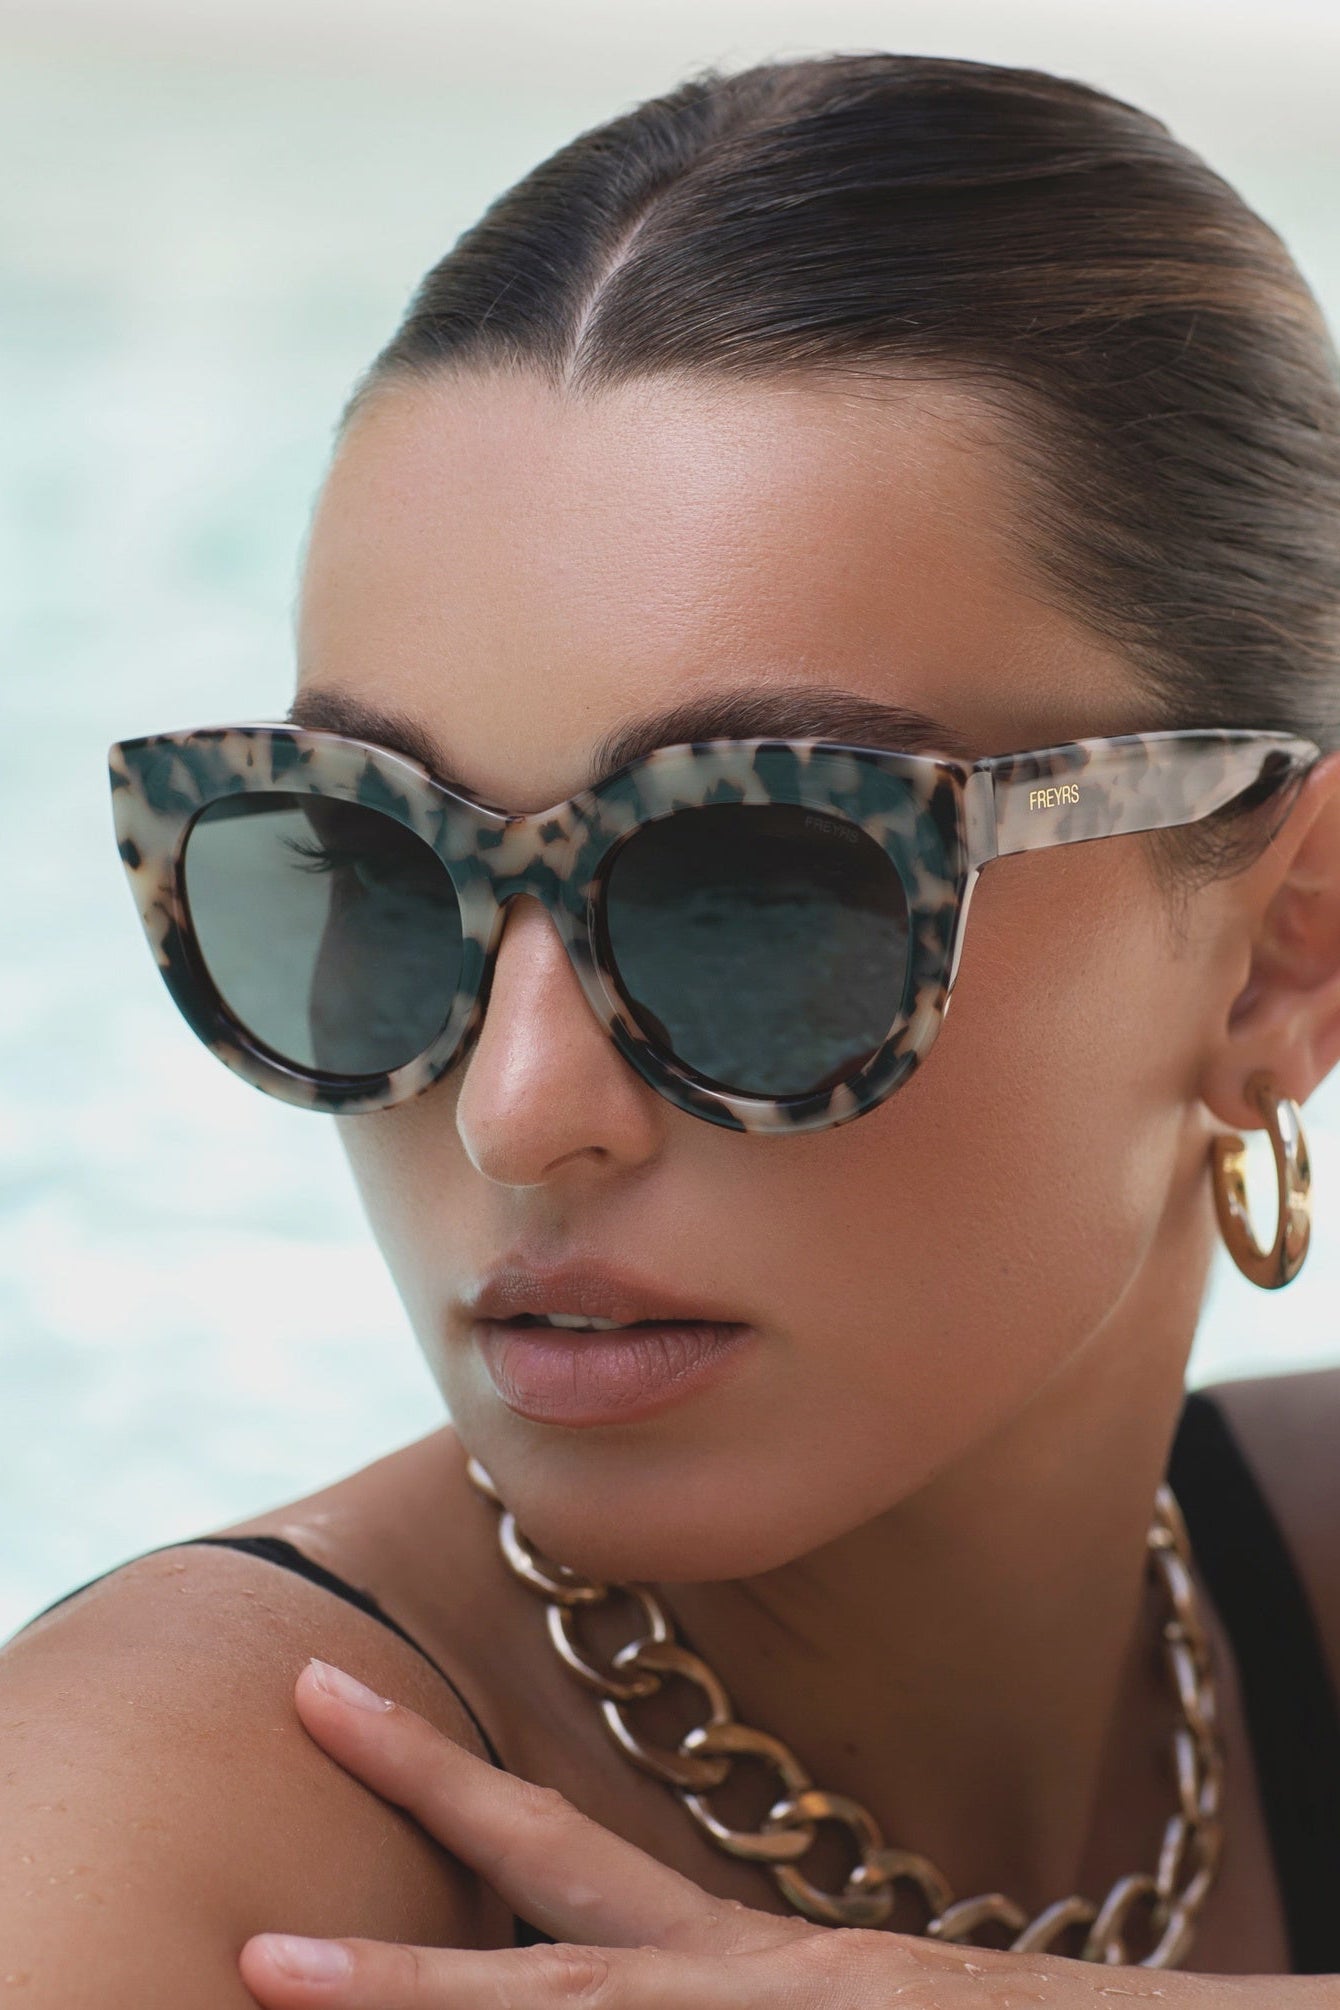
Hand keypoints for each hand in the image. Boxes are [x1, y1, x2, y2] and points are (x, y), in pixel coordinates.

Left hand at [236, 1656, 1243, 2006]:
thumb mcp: (850, 1993)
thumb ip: (734, 1958)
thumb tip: (582, 1951)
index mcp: (749, 1964)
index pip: (558, 1866)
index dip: (432, 1790)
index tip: (321, 1708)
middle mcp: (753, 1997)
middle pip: (546, 1977)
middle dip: (389, 1982)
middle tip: (242, 1954)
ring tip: (283, 1993)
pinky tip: (451, 2007)